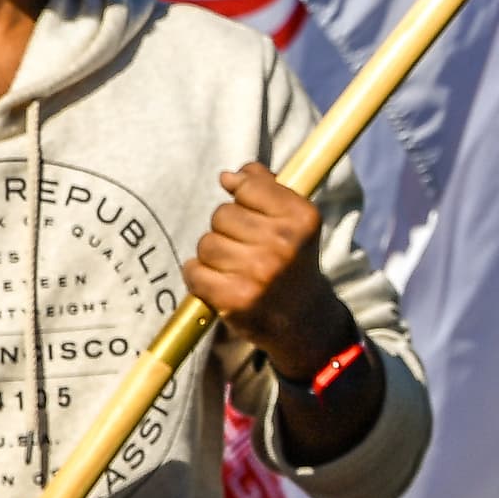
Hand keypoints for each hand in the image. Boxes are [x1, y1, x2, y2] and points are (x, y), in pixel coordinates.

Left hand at [188, 165, 353, 375]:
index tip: (255, 217)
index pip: (248, 185)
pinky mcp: (235, 299)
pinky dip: (199, 276)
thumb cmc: (292, 262)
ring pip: (206, 242)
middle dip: (227, 229)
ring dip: (213, 255)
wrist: (304, 320)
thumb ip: (264, 189)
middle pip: (222, 214)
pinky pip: (194, 270)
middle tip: (247, 250)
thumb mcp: (294, 221)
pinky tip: (218, 283)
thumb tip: (228, 177)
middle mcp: (284, 244)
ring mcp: (259, 272)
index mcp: (302, 218)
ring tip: (235, 268)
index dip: (244, 199)